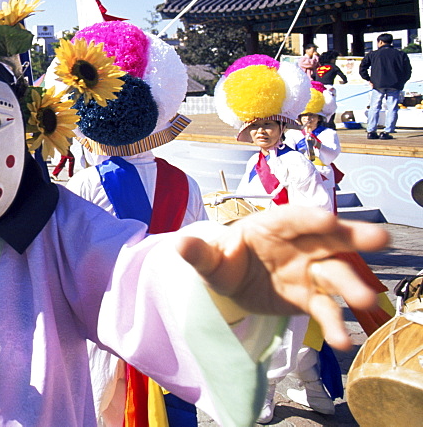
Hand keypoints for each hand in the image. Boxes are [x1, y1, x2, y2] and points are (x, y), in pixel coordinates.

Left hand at [177, 207, 387, 349]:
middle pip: (329, 237)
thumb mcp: (208, 259)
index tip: (328, 219)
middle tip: (381, 239)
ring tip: (365, 300)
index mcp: (271, 226)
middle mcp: (298, 244)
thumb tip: (179, 244)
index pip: (293, 218)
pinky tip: (341, 341)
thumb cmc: (223, 261)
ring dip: (351, 285)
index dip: (311, 217)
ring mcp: (308, 270)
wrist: (231, 285)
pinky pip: (325, 309)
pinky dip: (334, 323)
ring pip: (336, 273)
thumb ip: (199, 253)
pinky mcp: (309, 297)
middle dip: (354, 236)